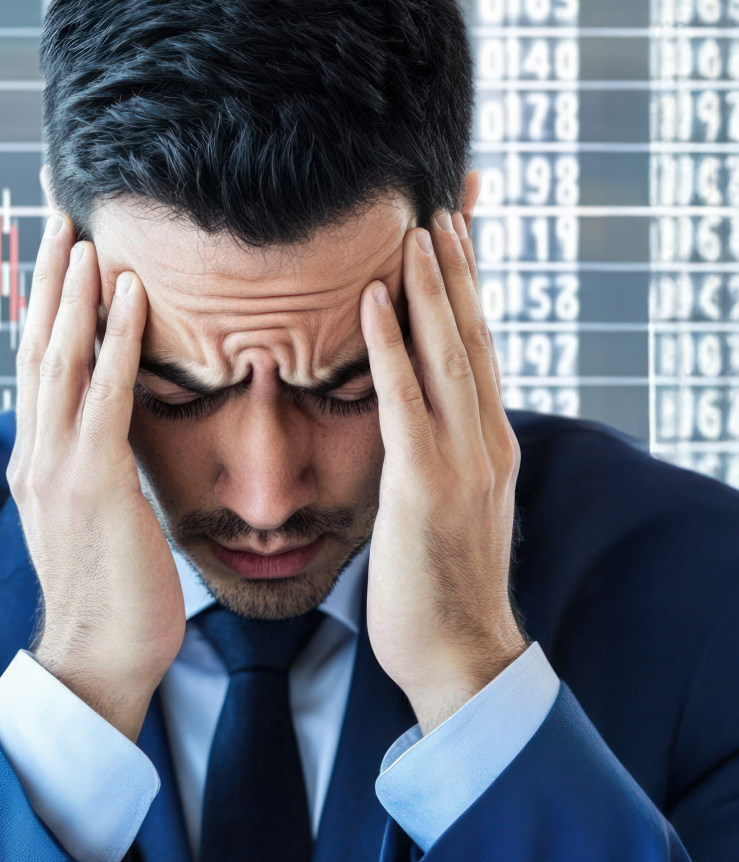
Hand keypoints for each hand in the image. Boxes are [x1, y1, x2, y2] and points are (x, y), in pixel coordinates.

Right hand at [6, 214, 186, 740]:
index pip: (36, 364)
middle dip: (48, 277)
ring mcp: (56, 466)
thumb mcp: (94, 517)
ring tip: (86, 233)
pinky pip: (103, 395)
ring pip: (58, 358)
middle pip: (36, 345)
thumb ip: (96, 465)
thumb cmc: (114, 593)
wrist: (99, 659)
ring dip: (73, 291)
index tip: (59, 251)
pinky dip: (113, 339)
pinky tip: (129, 294)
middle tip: (59, 213)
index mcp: (36, 459)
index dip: (45, 303)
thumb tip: (115, 430)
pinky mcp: (91, 482)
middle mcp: (35, 453)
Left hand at [361, 209, 528, 735]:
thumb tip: (411, 422)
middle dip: (458, 267)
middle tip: (443, 205)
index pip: (483, 346)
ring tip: (415, 229)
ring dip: (430, 287)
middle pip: (475, 335)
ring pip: (449, 353)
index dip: (472, 287)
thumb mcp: (449, 507)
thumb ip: (439, 456)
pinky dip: (389, 345)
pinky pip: (404, 399)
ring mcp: (461, 461)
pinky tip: (370, 300)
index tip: (458, 233)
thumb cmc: (440, 588)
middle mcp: (486, 441)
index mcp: (491, 444)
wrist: (460, 655)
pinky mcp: (424, 484)